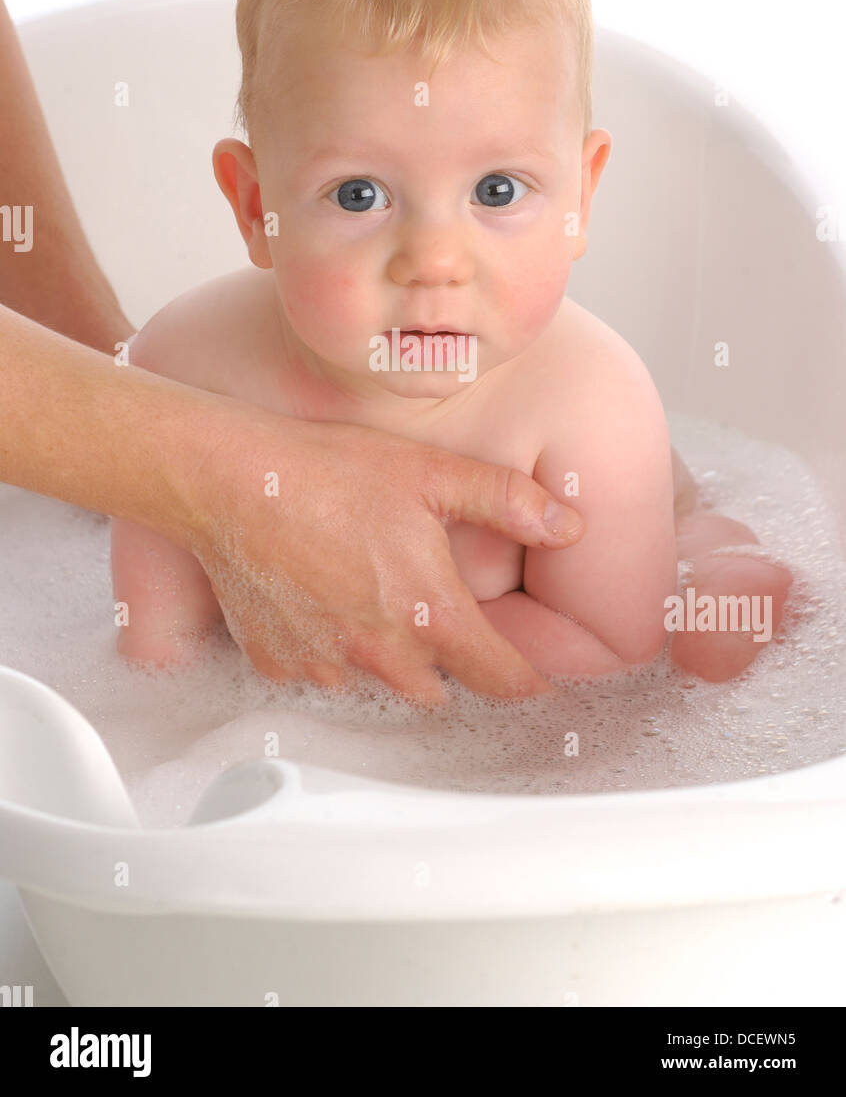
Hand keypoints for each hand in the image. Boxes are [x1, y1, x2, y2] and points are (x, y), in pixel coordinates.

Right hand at [182, 407, 584, 705]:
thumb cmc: (328, 472)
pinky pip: (321, 670)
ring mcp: (326, 663)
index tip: (536, 682)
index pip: (501, 678)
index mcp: (430, 613)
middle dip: (446, 660)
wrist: (229, 480)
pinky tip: (318, 595)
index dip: (526, 681)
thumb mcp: (432, 474)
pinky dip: (329, 647)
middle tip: (433, 608)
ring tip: (368, 591)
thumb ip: (509, 503)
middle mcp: (381, 652)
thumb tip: (569, 525)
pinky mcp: (278, 661)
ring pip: (377, 679)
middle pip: (439, 687)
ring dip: (385, 654)